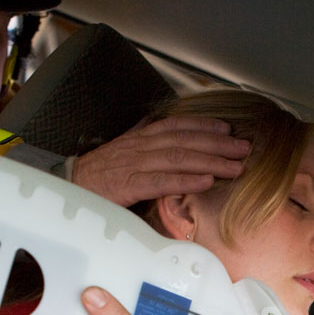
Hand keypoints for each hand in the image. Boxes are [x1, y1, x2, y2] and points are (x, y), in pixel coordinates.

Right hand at [71, 116, 249, 205]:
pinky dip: (187, 180)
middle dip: (219, 144)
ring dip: (212, 161)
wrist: (68, 188)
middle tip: (245, 148)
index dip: (204, 125)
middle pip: (186, 140)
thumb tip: (170, 147)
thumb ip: (147, 150)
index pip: (176, 126)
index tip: (228, 129)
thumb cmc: (98, 176)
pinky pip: (163, 180)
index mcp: (140, 138)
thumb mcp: (125, 155)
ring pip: (180, 158)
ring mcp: (135, 164)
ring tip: (236, 166)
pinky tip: (207, 181)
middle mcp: (141, 146)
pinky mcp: (130, 185)